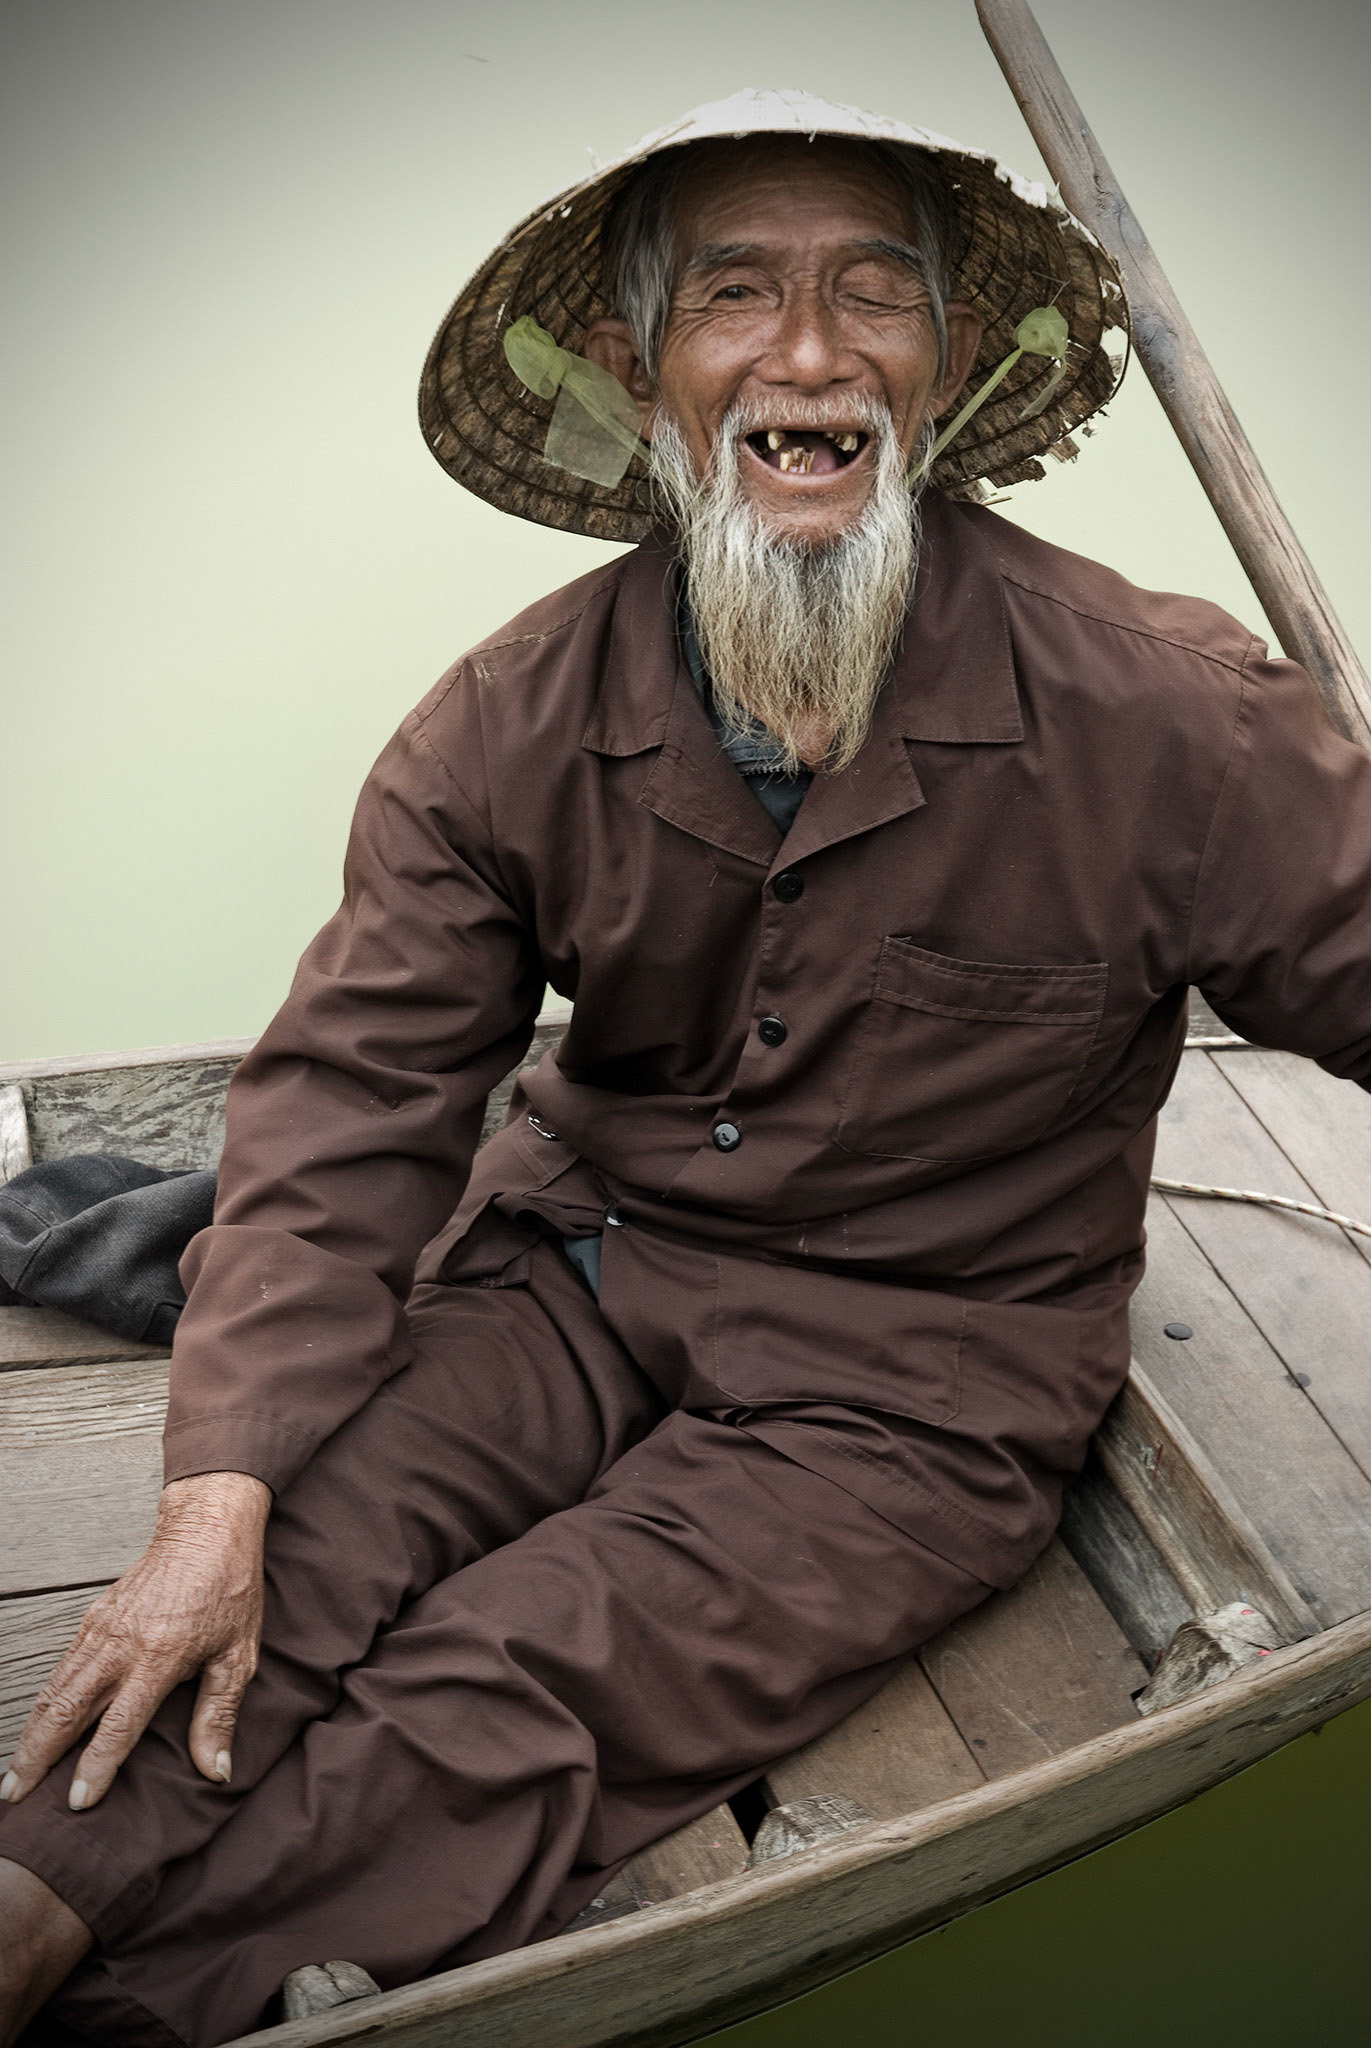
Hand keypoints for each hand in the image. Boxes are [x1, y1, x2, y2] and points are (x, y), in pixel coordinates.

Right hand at [0, 1470, 270, 1811]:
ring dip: (32, 1733)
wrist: (207, 1530)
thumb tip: (216, 1771)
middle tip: (15, 1795)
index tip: (78, 1802)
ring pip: (55, 1689)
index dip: (97, 1766)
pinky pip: (62, 1667)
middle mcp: (122, 1645)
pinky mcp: (94, 1617)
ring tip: (15, 1772)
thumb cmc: (229, 1591)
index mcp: (160, 1657)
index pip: (119, 1725)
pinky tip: (37, 1725)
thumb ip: (219, 1715)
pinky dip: (43, 1700)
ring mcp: (102, 1629)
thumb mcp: (238, 1654)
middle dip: (38, 1757)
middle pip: (67, 1710)